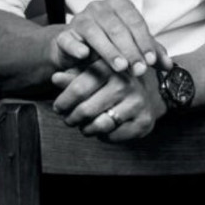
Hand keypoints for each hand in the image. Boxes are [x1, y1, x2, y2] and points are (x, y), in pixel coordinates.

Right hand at [47, 0, 172, 76]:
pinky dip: (76, 46)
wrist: (77, 51)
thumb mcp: (133, 48)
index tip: (150, 61)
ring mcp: (80, 19)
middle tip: (138, 70)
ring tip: (120, 67)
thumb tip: (169, 66)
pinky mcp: (64, 35)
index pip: (135, 21)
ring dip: (108, 50)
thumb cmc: (111, 46)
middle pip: (117, 28)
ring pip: (95, 32)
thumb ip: (151, 54)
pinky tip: (84, 55)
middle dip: (130, 50)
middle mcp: (98, 7)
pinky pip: (69, 39)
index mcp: (119, 5)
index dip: (144, 41)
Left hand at [51, 59, 167, 142]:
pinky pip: (114, 136)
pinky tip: (101, 129)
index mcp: (110, 68)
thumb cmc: (113, 81)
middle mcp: (126, 84)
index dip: (63, 101)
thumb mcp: (93, 72)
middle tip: (68, 120)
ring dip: (86, 129)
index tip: (58, 108)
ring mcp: (137, 103)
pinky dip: (103, 136)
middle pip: (86, 110)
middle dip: (72, 118)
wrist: (148, 90)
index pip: (78, 88)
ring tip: (83, 126)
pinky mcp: (144, 121)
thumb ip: (74, 76)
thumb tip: (55, 78)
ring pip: (99, 125)